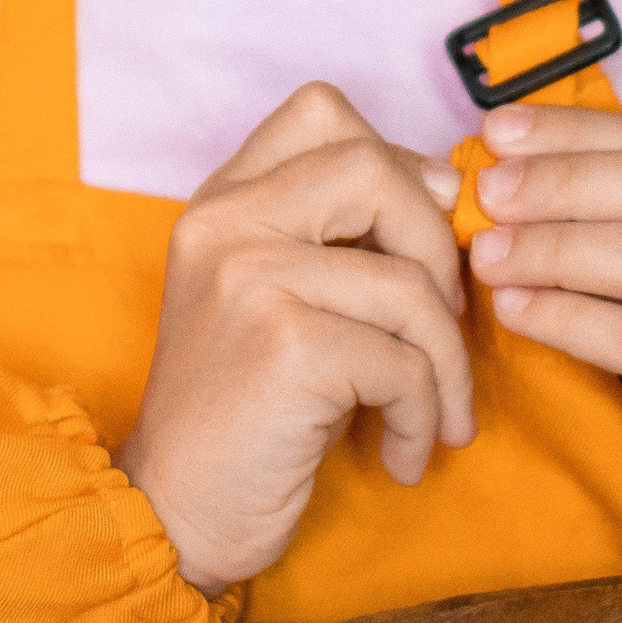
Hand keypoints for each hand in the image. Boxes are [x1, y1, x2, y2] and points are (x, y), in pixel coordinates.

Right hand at [122, 83, 472, 594]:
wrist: (173, 514)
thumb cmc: (247, 412)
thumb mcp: (273, 297)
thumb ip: (332, 234)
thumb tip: (447, 184)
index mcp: (222, 201)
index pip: (321, 109)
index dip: (397, 158)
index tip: (416, 236)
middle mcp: (226, 224)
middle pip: (376, 170)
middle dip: (437, 251)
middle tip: (441, 326)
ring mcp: (249, 278)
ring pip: (409, 286)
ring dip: (448, 364)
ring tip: (436, 415)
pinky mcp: (284, 347)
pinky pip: (405, 363)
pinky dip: (424, 416)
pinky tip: (402, 453)